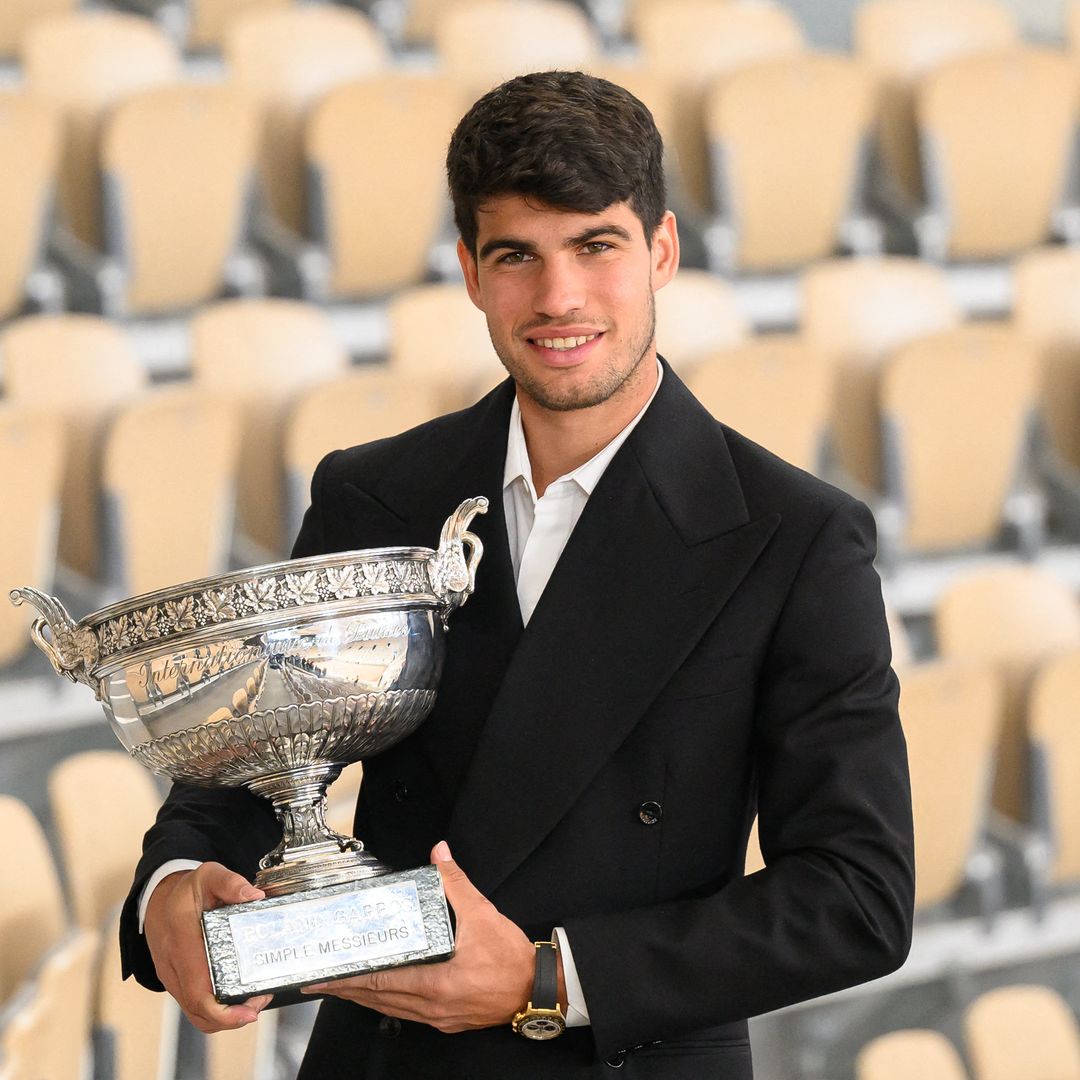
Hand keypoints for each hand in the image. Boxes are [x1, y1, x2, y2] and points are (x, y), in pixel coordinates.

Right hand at [144, 862, 272, 1033]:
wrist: (158, 900)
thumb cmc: (186, 891)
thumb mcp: (208, 876)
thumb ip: (230, 882)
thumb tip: (254, 896)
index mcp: (181, 938)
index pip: (197, 988)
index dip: (222, 1010)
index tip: (248, 1011)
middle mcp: (172, 963)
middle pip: (198, 1008)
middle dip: (232, 1017)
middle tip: (261, 1001)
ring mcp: (172, 976)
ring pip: (196, 1013)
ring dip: (226, 1017)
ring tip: (255, 1000)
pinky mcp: (176, 982)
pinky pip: (194, 1006)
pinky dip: (216, 1011)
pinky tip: (239, 998)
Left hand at [302, 841, 534, 1032]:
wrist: (537, 988)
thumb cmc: (511, 958)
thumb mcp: (483, 914)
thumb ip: (455, 883)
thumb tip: (440, 855)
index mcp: (437, 984)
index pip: (382, 982)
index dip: (351, 979)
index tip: (326, 976)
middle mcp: (433, 1007)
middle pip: (380, 1001)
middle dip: (348, 990)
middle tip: (321, 982)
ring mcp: (440, 1017)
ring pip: (392, 1010)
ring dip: (365, 999)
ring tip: (343, 987)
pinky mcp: (448, 1020)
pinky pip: (408, 1014)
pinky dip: (389, 1003)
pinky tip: (383, 994)